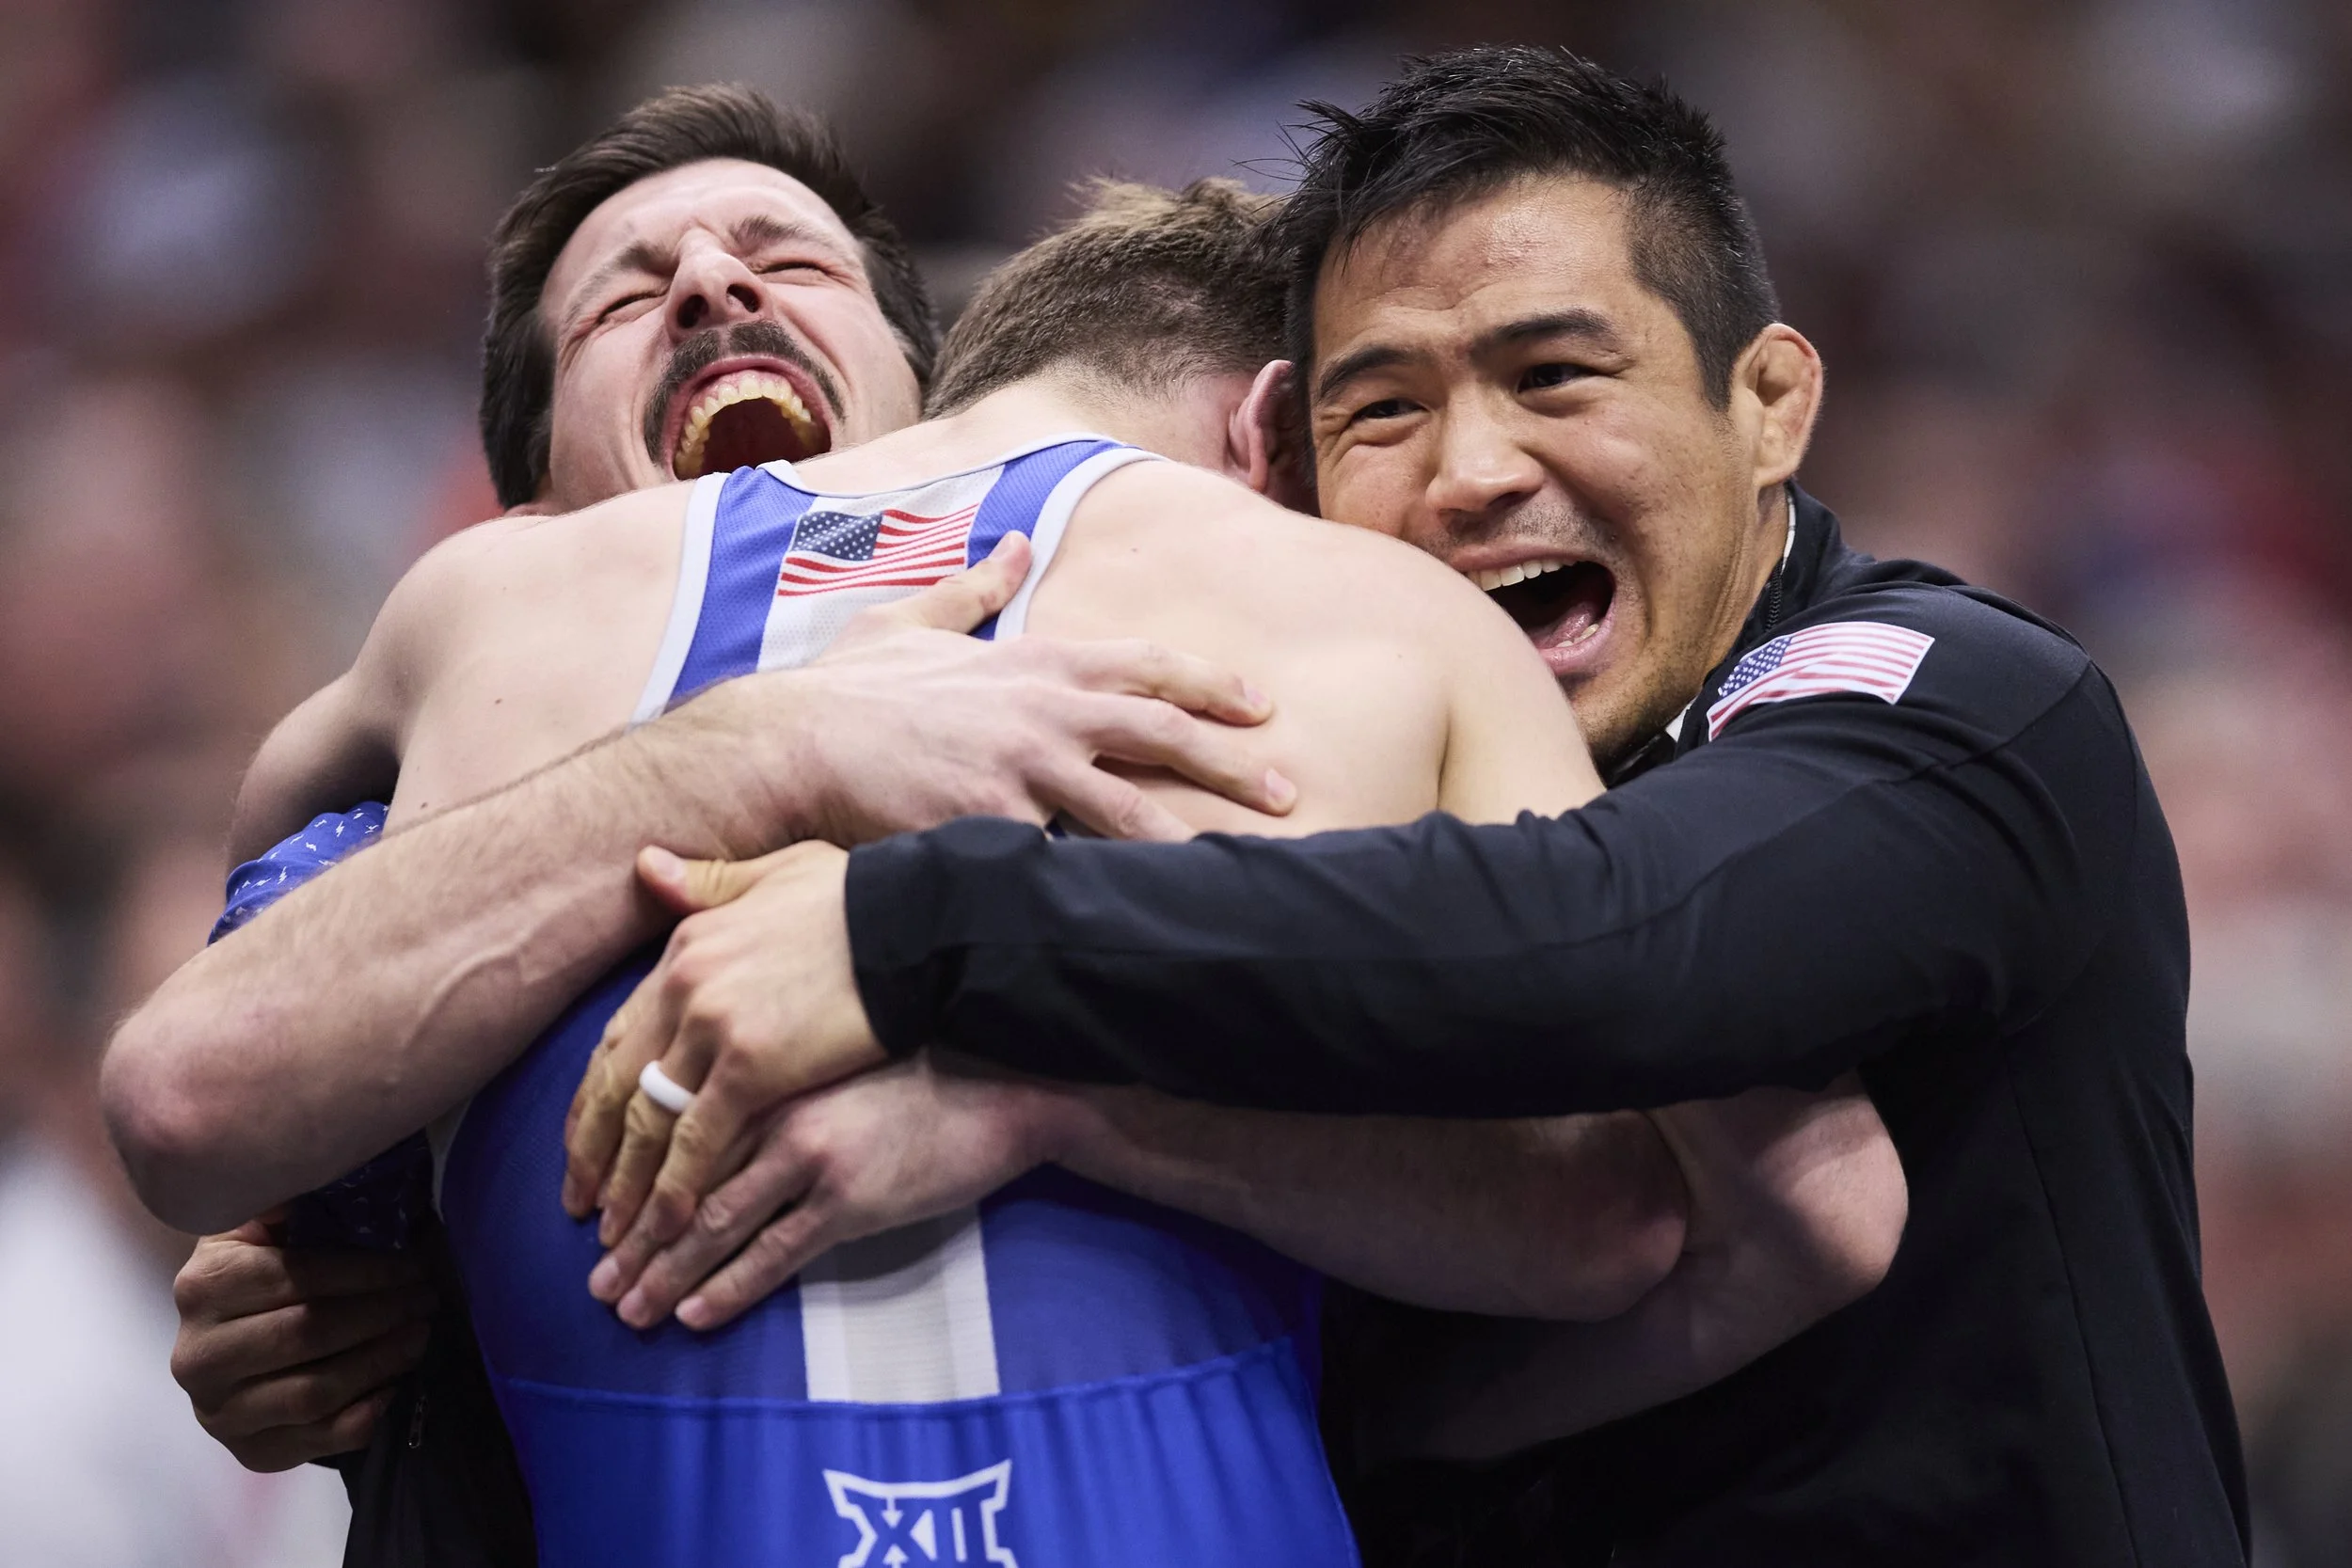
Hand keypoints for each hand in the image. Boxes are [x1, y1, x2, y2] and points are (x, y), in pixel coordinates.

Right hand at [170, 1213, 435, 1471]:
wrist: (228, 1342)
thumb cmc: (265, 1268)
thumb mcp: (270, 1225)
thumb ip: (299, 1201)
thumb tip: (351, 1163)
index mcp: (202, 1286)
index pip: (297, 1278)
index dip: (367, 1271)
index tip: (416, 1263)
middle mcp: (196, 1355)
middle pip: (308, 1335)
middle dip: (382, 1312)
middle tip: (428, 1296)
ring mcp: (218, 1412)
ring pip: (317, 1391)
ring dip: (383, 1360)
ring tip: (420, 1333)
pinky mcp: (248, 1454)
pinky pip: (319, 1440)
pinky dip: (367, 1412)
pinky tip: (394, 1383)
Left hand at [562, 842, 882, 1249]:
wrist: (920, 920)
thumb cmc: (865, 899)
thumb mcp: (777, 874)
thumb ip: (709, 884)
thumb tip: (646, 864)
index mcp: (686, 948)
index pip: (620, 1038)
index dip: (597, 1097)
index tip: (586, 1143)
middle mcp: (683, 987)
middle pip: (618, 1085)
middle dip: (596, 1154)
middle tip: (580, 1207)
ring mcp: (713, 1027)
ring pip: (648, 1122)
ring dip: (629, 1185)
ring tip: (618, 1236)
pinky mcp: (753, 1067)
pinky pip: (698, 1141)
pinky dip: (678, 1188)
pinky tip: (670, 1226)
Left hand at [586, 1053, 1059, 1329]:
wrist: (1002, 1085)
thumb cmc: (923, 1065)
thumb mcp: (831, 1054)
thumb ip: (772, 1073)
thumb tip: (717, 1111)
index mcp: (763, 1070)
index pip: (674, 1133)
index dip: (630, 1183)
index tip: (599, 1221)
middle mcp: (772, 1110)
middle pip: (678, 1185)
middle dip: (633, 1242)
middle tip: (598, 1285)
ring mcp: (810, 1156)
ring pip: (713, 1224)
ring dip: (664, 1274)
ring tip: (630, 1310)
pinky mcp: (850, 1199)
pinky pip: (774, 1253)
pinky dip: (729, 1287)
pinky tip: (694, 1312)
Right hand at [673, 532, 1293, 847]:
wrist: (789, 743)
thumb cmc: (846, 687)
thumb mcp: (911, 619)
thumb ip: (972, 587)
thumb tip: (1008, 543)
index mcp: (1033, 660)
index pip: (1145, 665)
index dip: (1210, 682)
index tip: (1260, 706)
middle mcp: (1041, 712)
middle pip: (1160, 735)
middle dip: (1231, 765)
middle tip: (1287, 792)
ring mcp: (1020, 771)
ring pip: (1128, 812)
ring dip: (1190, 841)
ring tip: (1243, 873)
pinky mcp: (991, 828)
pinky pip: (1062, 867)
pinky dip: (1105, 892)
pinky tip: (1146, 921)